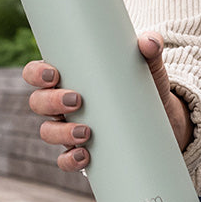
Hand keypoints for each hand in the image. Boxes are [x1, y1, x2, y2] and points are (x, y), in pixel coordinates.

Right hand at [22, 32, 190, 172]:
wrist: (164, 117)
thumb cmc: (144, 84)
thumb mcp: (148, 66)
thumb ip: (150, 50)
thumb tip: (150, 41)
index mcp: (69, 78)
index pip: (37, 73)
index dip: (36, 73)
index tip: (53, 74)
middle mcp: (62, 104)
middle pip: (38, 102)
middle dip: (51, 102)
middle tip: (77, 100)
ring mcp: (70, 127)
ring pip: (48, 131)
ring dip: (60, 133)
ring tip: (86, 132)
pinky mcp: (84, 149)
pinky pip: (65, 159)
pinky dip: (70, 160)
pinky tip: (84, 156)